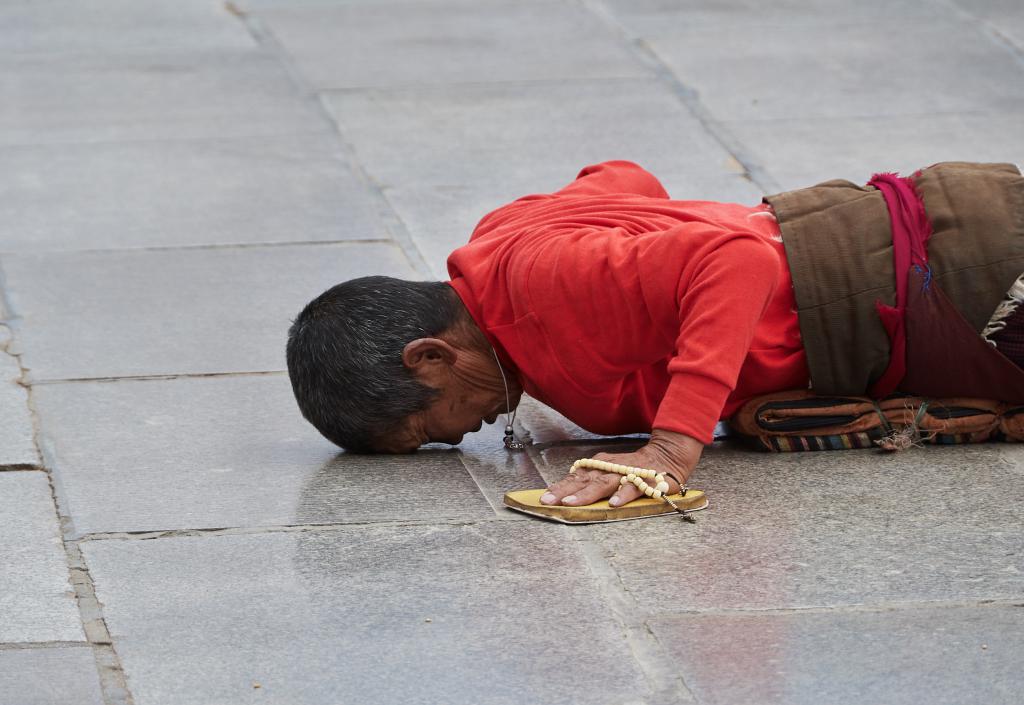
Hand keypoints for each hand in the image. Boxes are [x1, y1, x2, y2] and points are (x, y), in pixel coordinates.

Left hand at [539, 429, 702, 506]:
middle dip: (565, 491)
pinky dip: (623, 495)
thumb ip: (590, 480)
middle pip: (584, 480)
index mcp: (599, 467)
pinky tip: (613, 504)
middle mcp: (609, 469)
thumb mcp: (608, 470)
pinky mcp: (645, 480)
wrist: (667, 454)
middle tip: (549, 501)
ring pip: (604, 484)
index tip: (543, 498)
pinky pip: (633, 488)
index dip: (560, 487)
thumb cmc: (631, 468)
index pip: (575, 477)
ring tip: (571, 504)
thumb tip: (563, 493)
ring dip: (587, 494)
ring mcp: (626, 473)